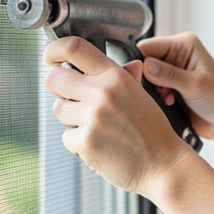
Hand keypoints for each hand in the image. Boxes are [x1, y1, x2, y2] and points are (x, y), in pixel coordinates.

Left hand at [43, 36, 189, 194]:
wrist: (163, 164)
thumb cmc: (153, 132)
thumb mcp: (143, 96)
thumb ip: (127, 78)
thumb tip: (129, 65)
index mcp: (116, 76)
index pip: (74, 48)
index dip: (54, 50)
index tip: (51, 57)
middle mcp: (102, 92)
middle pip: (54, 78)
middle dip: (57, 89)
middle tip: (72, 99)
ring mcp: (93, 117)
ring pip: (59, 109)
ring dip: (71, 119)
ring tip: (96, 127)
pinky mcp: (85, 141)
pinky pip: (66, 136)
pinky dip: (78, 143)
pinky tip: (100, 145)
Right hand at [137, 32, 213, 141]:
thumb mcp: (195, 84)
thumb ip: (168, 74)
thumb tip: (145, 65)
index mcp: (184, 44)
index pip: (149, 46)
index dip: (141, 61)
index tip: (139, 77)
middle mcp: (177, 54)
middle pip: (145, 61)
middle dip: (147, 78)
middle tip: (158, 91)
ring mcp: (173, 71)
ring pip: (147, 77)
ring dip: (152, 90)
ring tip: (168, 98)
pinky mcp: (171, 86)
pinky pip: (152, 89)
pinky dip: (156, 97)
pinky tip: (170, 102)